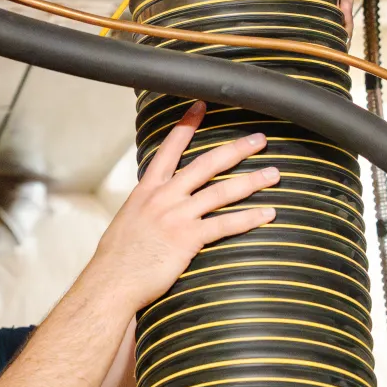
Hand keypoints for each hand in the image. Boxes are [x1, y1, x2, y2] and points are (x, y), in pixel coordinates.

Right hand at [84, 101, 280, 311]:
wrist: (112, 281)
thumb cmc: (118, 258)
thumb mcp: (128, 221)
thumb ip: (148, 207)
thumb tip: (157, 205)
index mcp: (147, 190)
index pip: (168, 148)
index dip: (186, 126)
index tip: (201, 106)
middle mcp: (164, 197)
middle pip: (206, 164)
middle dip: (236, 149)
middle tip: (259, 140)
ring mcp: (177, 216)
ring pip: (222, 191)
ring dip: (252, 181)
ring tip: (274, 174)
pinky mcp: (188, 239)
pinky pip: (225, 224)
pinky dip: (250, 218)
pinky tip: (268, 213)